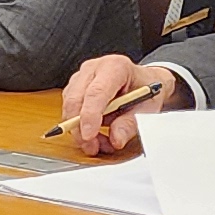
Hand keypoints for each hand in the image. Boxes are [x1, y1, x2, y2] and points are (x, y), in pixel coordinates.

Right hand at [60, 55, 177, 157]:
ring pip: (69, 107)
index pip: (96, 92)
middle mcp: (94, 69)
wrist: (144, 83)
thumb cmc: (145, 90)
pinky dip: (78, 127)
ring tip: (100, 142)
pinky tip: (94, 134)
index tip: (89, 136)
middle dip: (79, 128)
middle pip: (76, 99)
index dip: (89, 116)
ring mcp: (81, 77)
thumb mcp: (145, 107)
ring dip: (79, 130)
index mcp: (114, 67)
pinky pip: (69, 111)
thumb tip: (115, 139)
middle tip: (91, 147)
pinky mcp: (74, 88)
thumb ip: (129, 123)